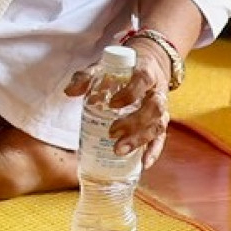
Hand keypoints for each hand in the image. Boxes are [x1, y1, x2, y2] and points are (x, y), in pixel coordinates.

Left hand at [64, 46, 172, 168]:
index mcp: (146, 72)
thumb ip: (86, 77)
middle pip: (154, 108)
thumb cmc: (122, 69)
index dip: (131, 93)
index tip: (112, 104)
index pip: (143, 80)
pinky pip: (161, 138)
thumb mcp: (103, 67)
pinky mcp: (161, 122)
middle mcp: (157, 91)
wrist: (148, 67)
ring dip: (140, 140)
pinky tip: (143, 163)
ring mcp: (162, 108)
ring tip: (119, 150)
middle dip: (134, 123)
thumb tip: (69, 92)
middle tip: (111, 132)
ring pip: (158, 125)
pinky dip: (154, 151)